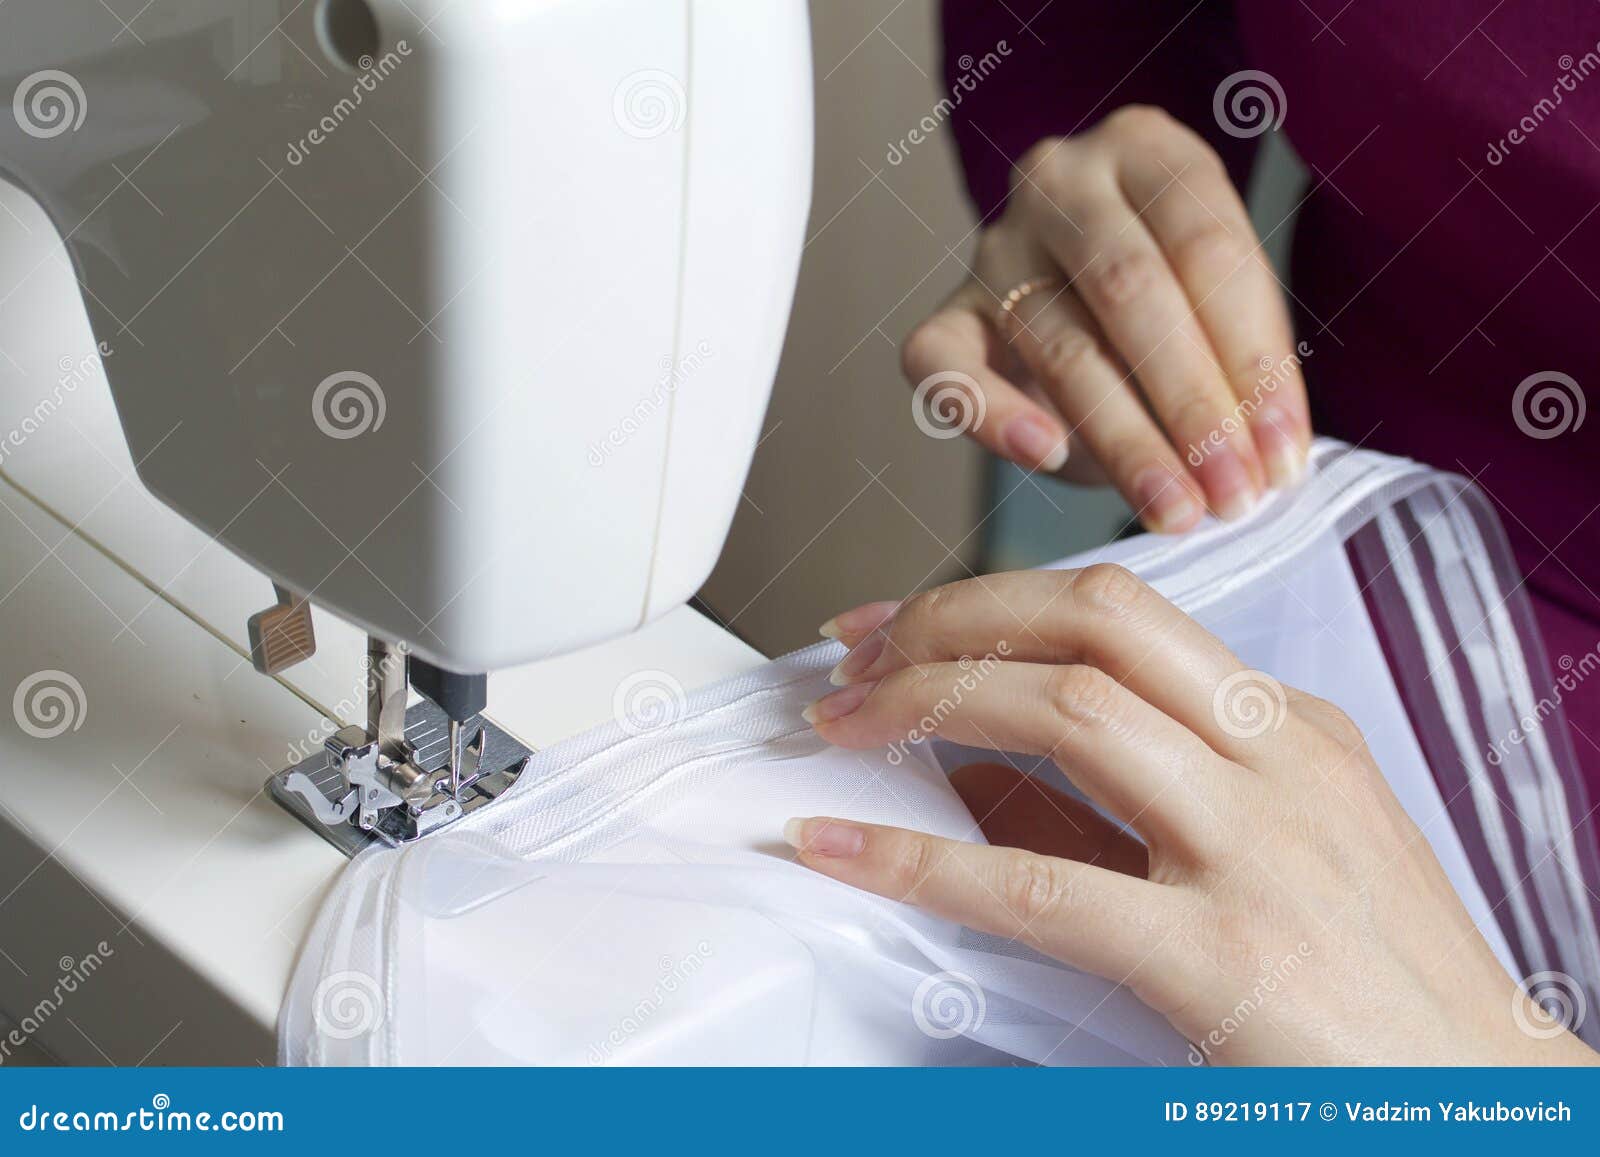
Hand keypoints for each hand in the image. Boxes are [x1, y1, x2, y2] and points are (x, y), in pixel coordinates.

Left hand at [797, 569, 1597, 1064]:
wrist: (1488, 1106)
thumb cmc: (1375, 984)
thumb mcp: (1271, 852)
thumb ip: (1126, 807)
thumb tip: (974, 774)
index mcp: (1286, 729)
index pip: (1119, 609)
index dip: (987, 600)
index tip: (900, 623)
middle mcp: (1275, 761)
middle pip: (1091, 622)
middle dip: (953, 619)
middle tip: (858, 656)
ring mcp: (1256, 848)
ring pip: (1068, 709)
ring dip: (929, 700)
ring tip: (844, 724)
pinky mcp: (1224, 955)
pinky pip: (1041, 885)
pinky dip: (919, 857)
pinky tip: (844, 847)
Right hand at [901, 106, 1310, 532]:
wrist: (1077, 287)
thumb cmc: (1165, 298)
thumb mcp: (1214, 298)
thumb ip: (1238, 354)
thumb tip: (1272, 458)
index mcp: (1145, 148)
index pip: (1208, 248)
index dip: (1253, 359)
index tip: (1283, 454)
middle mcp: (1061, 182)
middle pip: (1130, 292)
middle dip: (1192, 405)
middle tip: (1232, 493)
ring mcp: (995, 247)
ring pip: (1059, 347)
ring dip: (1125, 441)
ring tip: (1174, 508)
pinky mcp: (946, 314)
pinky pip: (944, 366)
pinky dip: (992, 413)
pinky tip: (1047, 454)